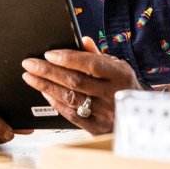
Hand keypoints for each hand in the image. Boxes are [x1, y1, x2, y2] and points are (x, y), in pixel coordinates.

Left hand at [21, 46, 141, 133]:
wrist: (140, 115)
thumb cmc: (123, 86)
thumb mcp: (118, 67)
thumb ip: (98, 55)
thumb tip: (83, 40)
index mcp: (120, 75)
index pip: (91, 64)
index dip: (68, 58)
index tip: (48, 54)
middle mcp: (113, 94)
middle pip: (75, 81)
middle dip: (48, 71)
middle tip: (29, 64)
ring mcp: (105, 114)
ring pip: (70, 98)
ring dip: (46, 86)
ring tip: (30, 77)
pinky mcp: (98, 128)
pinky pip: (71, 115)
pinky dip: (55, 102)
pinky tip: (44, 92)